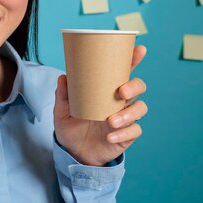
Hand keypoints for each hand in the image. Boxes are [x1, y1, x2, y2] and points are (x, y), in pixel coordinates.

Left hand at [53, 45, 147, 166]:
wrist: (74, 153)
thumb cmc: (71, 127)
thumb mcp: (62, 111)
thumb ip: (63, 95)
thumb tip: (63, 77)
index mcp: (107, 91)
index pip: (123, 72)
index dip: (134, 60)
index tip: (140, 50)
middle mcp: (119, 102)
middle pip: (139, 87)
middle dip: (135, 86)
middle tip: (121, 93)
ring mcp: (125, 118)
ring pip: (140, 108)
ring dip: (128, 114)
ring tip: (110, 122)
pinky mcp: (127, 135)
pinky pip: (134, 131)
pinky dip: (123, 133)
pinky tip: (110, 136)